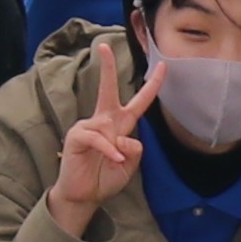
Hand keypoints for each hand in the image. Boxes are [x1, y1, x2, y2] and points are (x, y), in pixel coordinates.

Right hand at [48, 46, 158, 233]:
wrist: (84, 195)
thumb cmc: (106, 178)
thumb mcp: (130, 165)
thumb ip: (134, 149)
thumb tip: (125, 137)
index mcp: (120, 125)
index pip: (139, 102)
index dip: (152, 86)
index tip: (163, 66)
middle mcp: (104, 121)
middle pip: (108, 90)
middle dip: (107, 68)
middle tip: (104, 46)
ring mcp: (88, 127)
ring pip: (111, 127)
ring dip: (116, 148)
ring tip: (112, 163)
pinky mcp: (77, 136)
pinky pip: (98, 138)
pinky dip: (108, 150)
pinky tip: (111, 159)